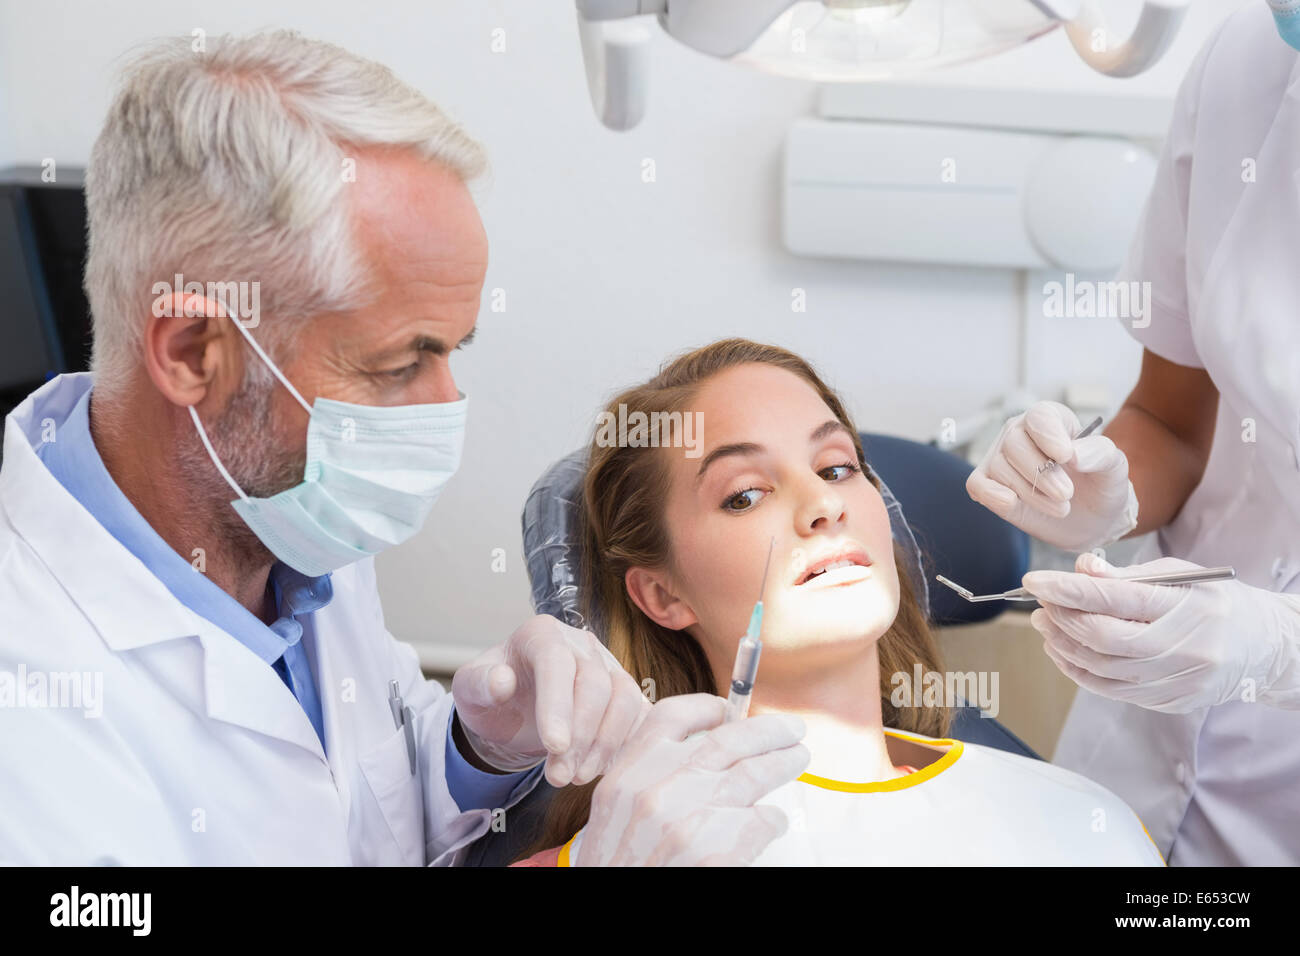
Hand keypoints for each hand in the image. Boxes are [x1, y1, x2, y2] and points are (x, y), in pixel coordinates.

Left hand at [452, 614, 651, 786]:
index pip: (556, 662)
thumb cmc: (492, 695)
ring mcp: (609, 667)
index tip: (554, 745)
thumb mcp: (470, 689)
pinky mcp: (625, 694)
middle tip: (559, 777)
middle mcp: (581, 644)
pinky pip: (641, 715)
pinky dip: (627, 744)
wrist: (515, 706)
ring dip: (605, 745)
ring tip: (577, 776)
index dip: (558, 704)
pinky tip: (602, 769)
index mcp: (541, 634)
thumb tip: (501, 681)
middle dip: (580, 736)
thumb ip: (479, 684)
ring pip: (624, 700)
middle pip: (595, 685)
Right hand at [571, 694, 809, 865]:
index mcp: (631, 772)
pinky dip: (773, 819)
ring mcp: (690, 818)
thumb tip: (706, 749)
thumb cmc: (618, 862)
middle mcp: (660, 788)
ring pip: (755, 774)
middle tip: (792, 728)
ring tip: (797, 758)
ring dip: (783, 762)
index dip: (707, 708)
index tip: (728, 710)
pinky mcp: (718, 850)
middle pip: (727, 739)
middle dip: (767, 731)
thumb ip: (652, 774)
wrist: (613, 899)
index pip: (673, 716)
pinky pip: (762, 820)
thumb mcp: (617, 806)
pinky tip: (771, 822)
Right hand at [966, 401, 1137, 551]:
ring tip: (1060, 506)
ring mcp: (1000, 459)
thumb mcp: (1114, 466)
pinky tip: (1014, 503)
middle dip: (1042, 473)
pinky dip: (992, 495)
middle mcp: (1020, 434)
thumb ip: (1100, 453)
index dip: (1049, 436)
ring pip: (1001, 469)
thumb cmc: (1099, 484)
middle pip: (1014, 443)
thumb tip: (1073, 453)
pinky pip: (978, 485)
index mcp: (1050, 420)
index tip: (1064, 457)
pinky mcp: (989, 486)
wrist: (1091, 518)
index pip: (1039, 417)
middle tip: (1067, 494)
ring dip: (1032, 493)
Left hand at [1024, 554, 1299, 712]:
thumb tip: (1080, 570)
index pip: (1116, 599)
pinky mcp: (1170, 701)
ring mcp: (1178, 680)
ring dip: (1063, 645)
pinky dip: (1079, 670)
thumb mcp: (1180, 574)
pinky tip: (1064, 650)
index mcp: (1188, 606)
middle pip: (1103, 638)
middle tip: (1040, 602)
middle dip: (1062, 619)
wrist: (1265, 647)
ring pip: (1102, 668)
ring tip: (1045, 623)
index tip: (1033, 581)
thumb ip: (1127, 575)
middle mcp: (1185, 648)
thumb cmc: (1216, 602)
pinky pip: (1111, 689)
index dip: (1068, 591)